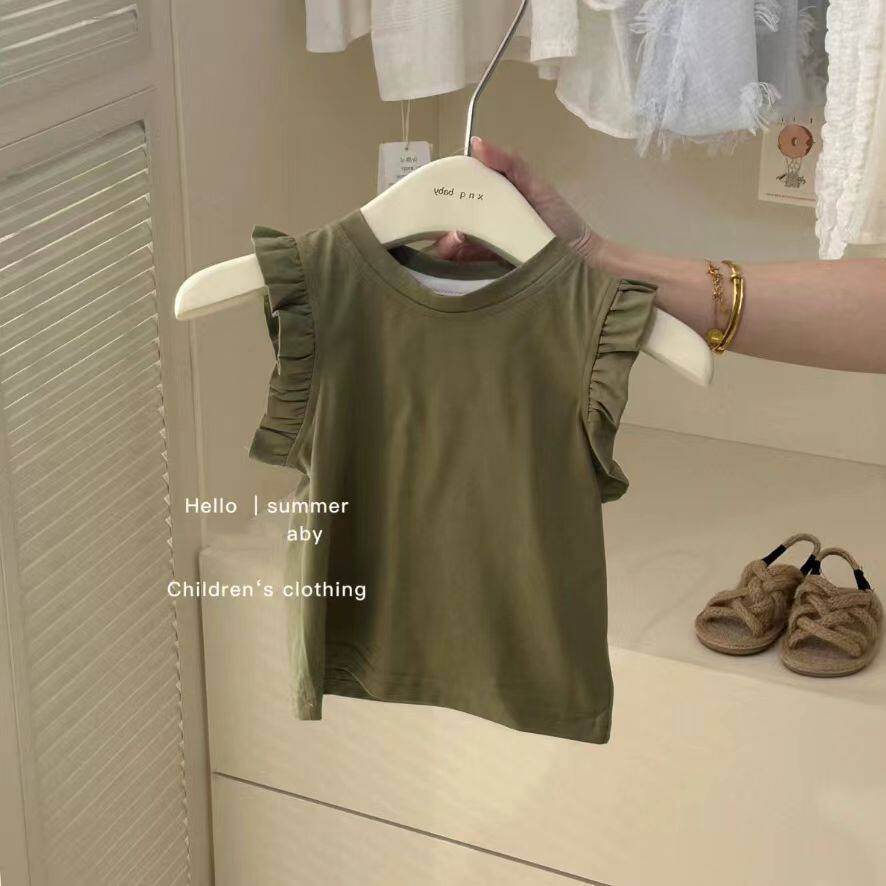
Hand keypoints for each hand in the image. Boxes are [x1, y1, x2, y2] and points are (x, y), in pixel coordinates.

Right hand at [432, 137, 602, 262]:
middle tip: (444, 230)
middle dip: (439, 225)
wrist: (579, 257)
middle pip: (448, 222)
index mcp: (489, 201)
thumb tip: (475, 143)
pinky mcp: (488, 270)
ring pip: (452, 246)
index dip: (441, 194)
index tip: (432, 196)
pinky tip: (454, 261)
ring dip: (445, 245)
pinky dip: (455, 264)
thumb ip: (509, 163)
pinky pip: (464, 268)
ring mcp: (483, 248)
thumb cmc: (559, 219)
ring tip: (452, 244)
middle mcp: (482, 224)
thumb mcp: (535, 185)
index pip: (457, 194)